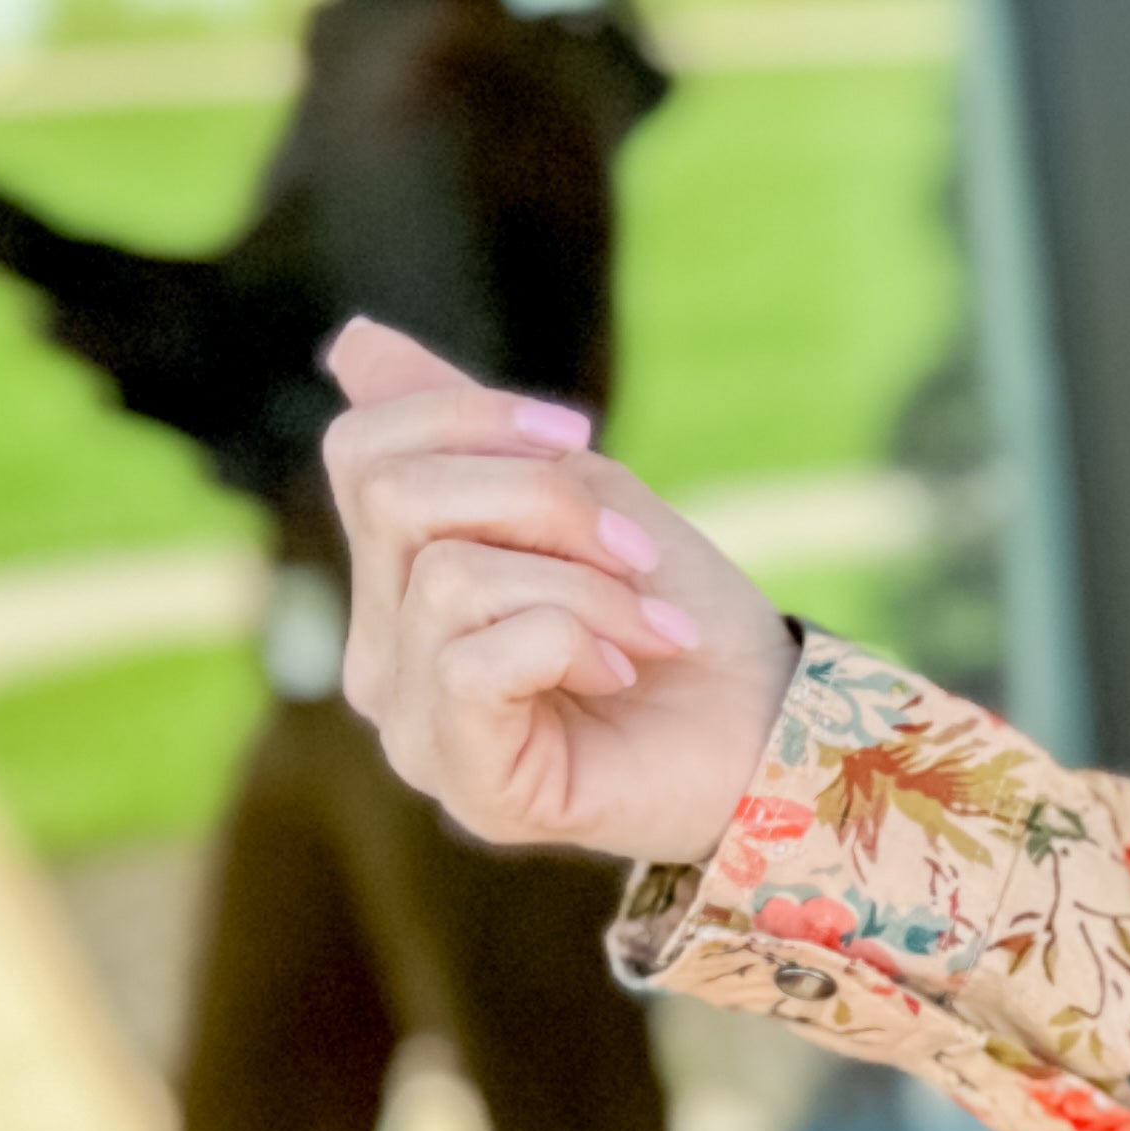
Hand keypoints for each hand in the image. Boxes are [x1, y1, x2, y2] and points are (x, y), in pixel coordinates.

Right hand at [322, 315, 795, 868]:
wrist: (775, 729)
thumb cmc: (682, 615)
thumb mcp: (585, 497)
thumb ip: (470, 436)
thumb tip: (354, 343)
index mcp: (400, 586)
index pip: (360, 453)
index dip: (466, 416)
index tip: (582, 436)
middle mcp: (384, 658)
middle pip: (395, 500)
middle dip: (540, 500)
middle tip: (637, 552)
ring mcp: (417, 729)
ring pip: (449, 579)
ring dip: (582, 584)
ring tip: (647, 627)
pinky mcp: (468, 787)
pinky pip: (473, 663)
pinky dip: (571, 641)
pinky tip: (621, 672)